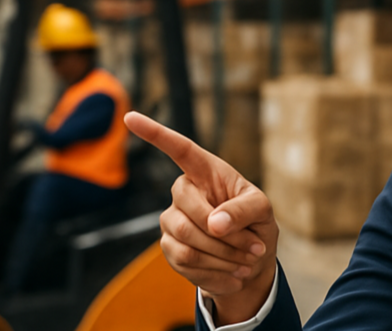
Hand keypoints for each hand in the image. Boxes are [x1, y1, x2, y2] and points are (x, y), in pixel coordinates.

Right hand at [124, 111, 278, 324]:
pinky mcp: (170, 247)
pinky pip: (187, 261)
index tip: (129, 116)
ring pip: (188, 238)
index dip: (154, 133)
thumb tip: (215, 223)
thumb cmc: (256, 224)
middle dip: (226, 234)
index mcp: (206, 171)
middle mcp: (183, 192)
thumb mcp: (262, 210)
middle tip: (255, 248)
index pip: (179, 148)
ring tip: (248, 261)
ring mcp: (172, 220)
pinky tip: (235, 275)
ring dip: (225, 255)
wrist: (250, 261)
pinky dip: (217, 271)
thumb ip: (244, 210)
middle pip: (190, 209)